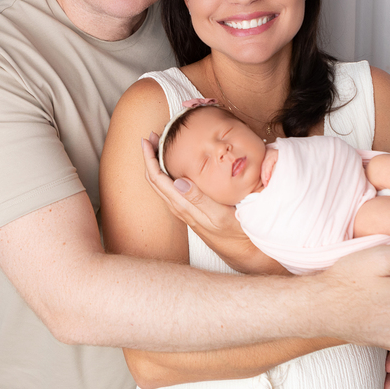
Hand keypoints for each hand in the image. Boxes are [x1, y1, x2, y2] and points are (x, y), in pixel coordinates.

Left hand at [141, 133, 283, 274]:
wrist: (243, 252)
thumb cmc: (235, 233)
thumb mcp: (220, 215)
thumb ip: (199, 199)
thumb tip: (178, 181)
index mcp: (183, 205)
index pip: (157, 179)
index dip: (149, 158)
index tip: (147, 140)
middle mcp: (179, 208)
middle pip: (155, 179)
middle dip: (150, 157)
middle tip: (151, 137)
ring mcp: (184, 210)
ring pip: (162, 184)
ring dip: (158, 163)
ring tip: (159, 146)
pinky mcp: (190, 211)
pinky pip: (171, 189)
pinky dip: (167, 172)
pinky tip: (175, 166)